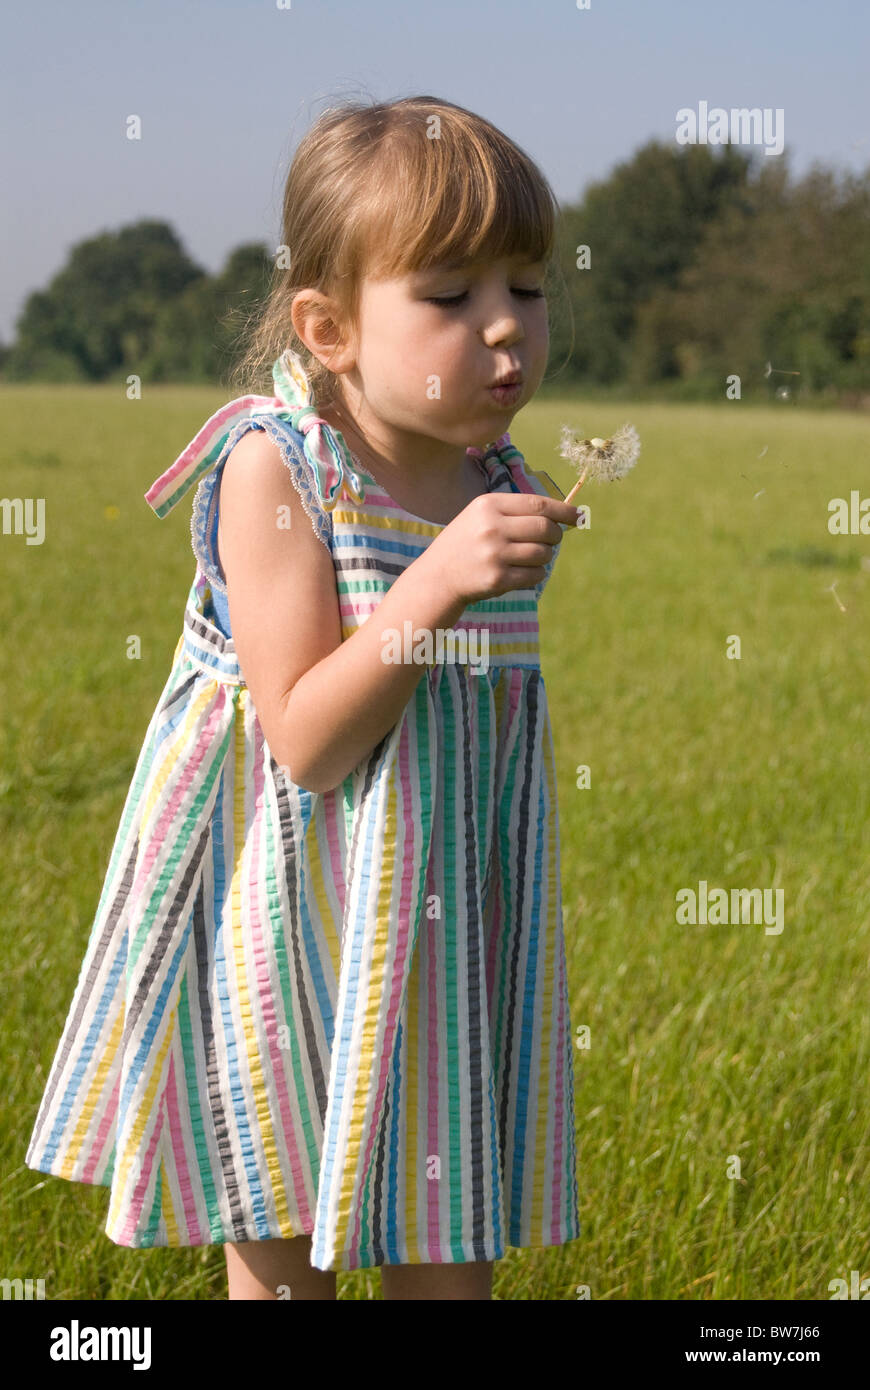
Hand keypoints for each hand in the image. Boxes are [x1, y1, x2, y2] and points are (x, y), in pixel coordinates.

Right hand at [427, 492, 580, 605]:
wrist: (437, 577)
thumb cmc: (467, 543)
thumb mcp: (481, 517)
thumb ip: (516, 512)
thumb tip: (563, 515)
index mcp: (488, 505)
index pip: (538, 504)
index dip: (564, 511)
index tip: (578, 516)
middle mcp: (491, 527)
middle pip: (545, 528)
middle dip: (556, 535)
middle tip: (552, 539)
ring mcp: (494, 554)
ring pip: (543, 553)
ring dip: (545, 556)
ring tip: (529, 557)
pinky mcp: (498, 578)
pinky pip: (535, 574)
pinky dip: (536, 574)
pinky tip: (521, 572)